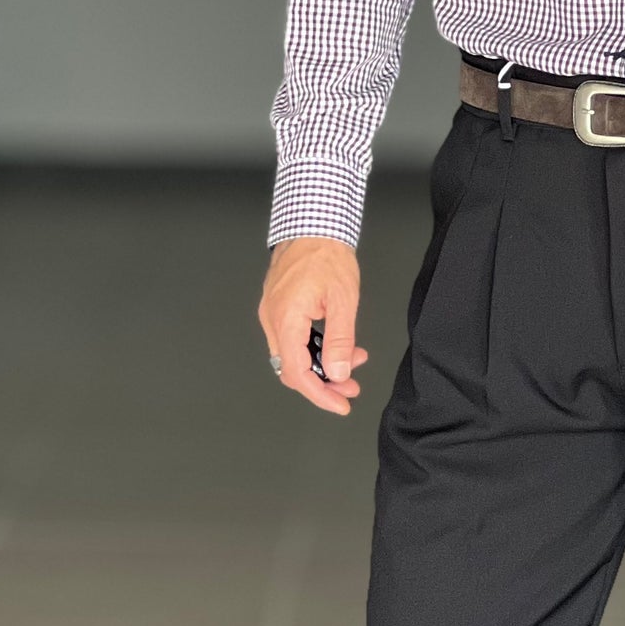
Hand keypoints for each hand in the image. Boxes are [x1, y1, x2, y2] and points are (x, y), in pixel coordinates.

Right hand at [258, 237, 367, 416]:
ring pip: (293, 353)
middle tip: (351, 387)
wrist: (313, 221)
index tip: (341, 404)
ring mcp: (272, 311)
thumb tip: (339, 373)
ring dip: (322, 363)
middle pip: (292, 368)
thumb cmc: (326, 253)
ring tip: (352, 361)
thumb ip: (340, 341)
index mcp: (285, 319)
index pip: (297, 373)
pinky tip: (337, 344)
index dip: (320, 394)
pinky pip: (293, 337)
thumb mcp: (343, 301)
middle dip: (324, 382)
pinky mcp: (278, 305)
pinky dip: (314, 346)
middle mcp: (272, 318)